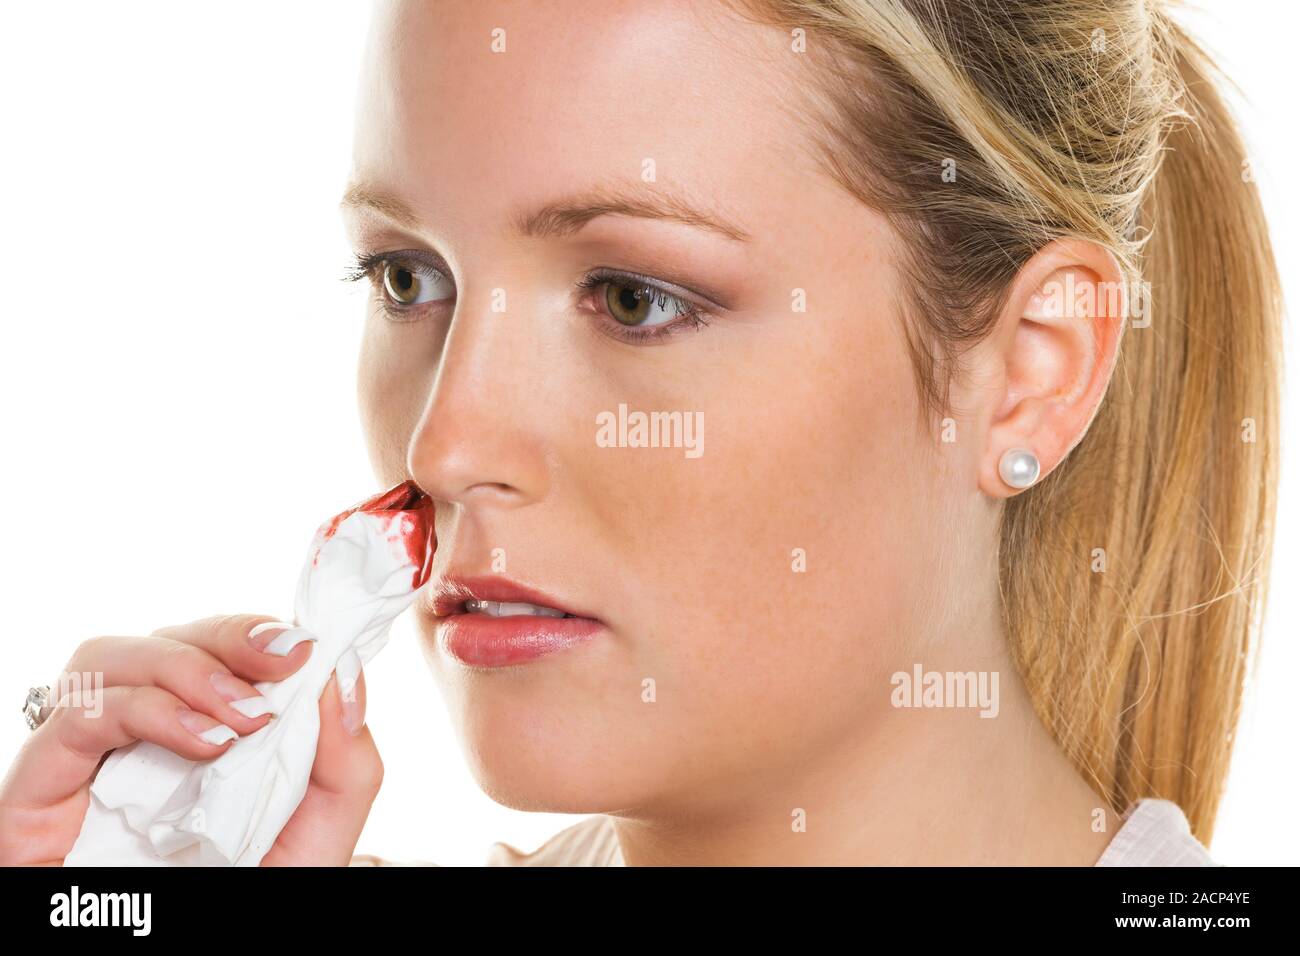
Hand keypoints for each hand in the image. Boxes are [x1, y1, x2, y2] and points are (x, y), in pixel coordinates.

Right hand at [0, 613, 382, 865]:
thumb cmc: (247, 899)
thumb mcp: (318, 834)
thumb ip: (344, 760)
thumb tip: (344, 677)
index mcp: (202, 734)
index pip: (218, 650)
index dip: (258, 633)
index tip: (307, 643)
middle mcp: (140, 736)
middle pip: (167, 638)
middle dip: (232, 638)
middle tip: (287, 660)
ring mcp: (87, 758)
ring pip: (112, 656)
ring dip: (189, 667)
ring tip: (243, 715)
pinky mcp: (38, 786)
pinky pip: (77, 713)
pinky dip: (146, 710)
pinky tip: (202, 743)